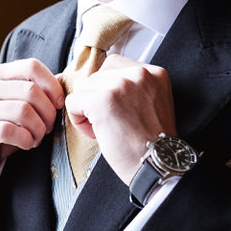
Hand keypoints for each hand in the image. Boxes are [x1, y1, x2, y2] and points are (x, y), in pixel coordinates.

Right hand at [0, 58, 64, 207]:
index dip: (52, 85)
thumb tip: (63, 79)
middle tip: (48, 127)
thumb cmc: (1, 128)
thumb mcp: (19, 105)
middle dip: (48, 112)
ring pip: (22, 111)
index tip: (59, 104)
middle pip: (30, 90)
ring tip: (37, 137)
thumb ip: (37, 90)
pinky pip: (9, 130)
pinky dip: (25, 140)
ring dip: (38, 129)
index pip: (31, 66)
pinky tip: (26, 144)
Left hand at [64, 53, 176, 183]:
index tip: (115, 108)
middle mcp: (139, 74)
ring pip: (82, 88)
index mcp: (153, 73)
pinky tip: (95, 132)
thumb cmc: (152, 144)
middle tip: (110, 123)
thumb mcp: (152, 103)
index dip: (106, 88)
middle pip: (96, 76)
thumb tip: (99, 83)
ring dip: (86, 109)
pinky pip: (73, 101)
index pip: (113, 65)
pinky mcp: (102, 100)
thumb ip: (133, 88)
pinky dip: (78, 119)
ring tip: (103, 128)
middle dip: (96, 99)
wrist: (157, 165)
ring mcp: (120, 85)